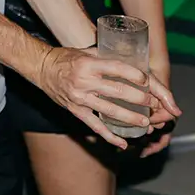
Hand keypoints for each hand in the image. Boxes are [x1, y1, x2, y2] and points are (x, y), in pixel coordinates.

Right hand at [36, 46, 182, 149]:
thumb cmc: (65, 57)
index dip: (134, 74)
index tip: (147, 80)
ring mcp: (80, 98)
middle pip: (117, 92)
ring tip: (145, 123)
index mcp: (88, 64)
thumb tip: (129, 57)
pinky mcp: (76, 110)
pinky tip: (123, 143)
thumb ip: (105, 56)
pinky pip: (95, 126)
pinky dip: (109, 136)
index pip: (117, 68)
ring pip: (109, 111)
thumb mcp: (85, 51)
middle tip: (153, 104)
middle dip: (138, 99)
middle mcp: (84, 81)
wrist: (41, 68)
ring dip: (130, 118)